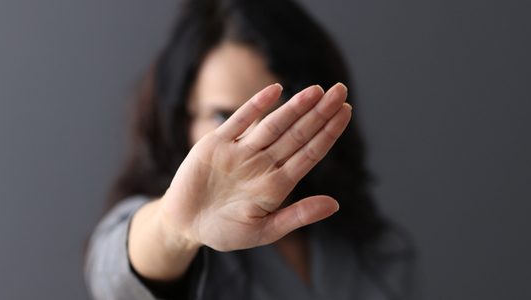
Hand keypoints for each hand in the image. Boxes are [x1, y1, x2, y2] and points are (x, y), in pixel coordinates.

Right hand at [160, 83, 350, 251]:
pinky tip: (275, 90)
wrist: (185, 225)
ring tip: (317, 90)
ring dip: (295, 107)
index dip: (328, 133)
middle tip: (341, 90)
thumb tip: (335, 205)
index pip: (310, 153)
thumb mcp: (264, 231)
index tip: (346, 112)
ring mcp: (241, 152)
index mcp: (277, 184)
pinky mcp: (216, 145)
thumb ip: (298, 216)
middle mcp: (263, 164)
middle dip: (320, 113)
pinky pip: (239, 121)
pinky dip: (256, 106)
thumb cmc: (225, 231)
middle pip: (298, 134)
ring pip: (274, 125)